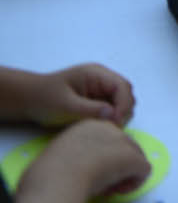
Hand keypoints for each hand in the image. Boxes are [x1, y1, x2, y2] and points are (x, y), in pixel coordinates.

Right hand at [12, 119, 150, 202]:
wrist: (56, 179)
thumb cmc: (48, 171)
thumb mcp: (59, 155)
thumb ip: (73, 154)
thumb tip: (78, 167)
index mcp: (87, 125)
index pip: (106, 139)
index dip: (100, 157)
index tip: (88, 171)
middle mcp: (108, 128)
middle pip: (123, 146)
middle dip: (116, 165)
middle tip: (102, 183)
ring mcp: (122, 141)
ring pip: (135, 156)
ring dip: (125, 173)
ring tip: (108, 188)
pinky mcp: (132, 158)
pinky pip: (144, 170)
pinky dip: (135, 182)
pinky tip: (119, 190)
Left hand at [17, 64, 134, 127]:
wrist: (27, 99)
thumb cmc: (44, 99)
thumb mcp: (66, 106)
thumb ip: (90, 110)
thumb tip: (115, 116)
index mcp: (96, 74)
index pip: (122, 86)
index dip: (124, 104)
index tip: (117, 123)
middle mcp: (102, 79)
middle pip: (125, 93)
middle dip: (123, 110)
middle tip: (113, 129)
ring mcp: (100, 88)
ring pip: (120, 101)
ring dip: (118, 115)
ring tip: (107, 129)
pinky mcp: (96, 99)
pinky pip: (111, 107)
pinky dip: (110, 117)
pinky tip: (101, 126)